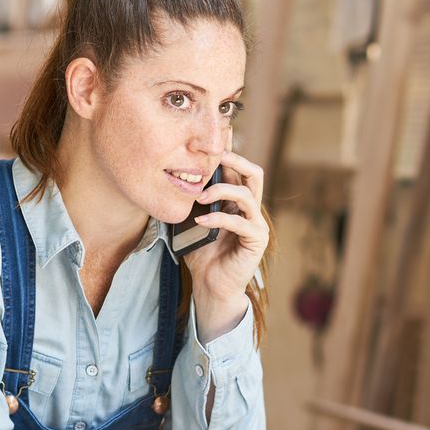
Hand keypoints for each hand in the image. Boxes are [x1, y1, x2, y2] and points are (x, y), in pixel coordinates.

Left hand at [182, 151, 269, 339]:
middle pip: (254, 174)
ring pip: (248, 195)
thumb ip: (192, 202)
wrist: (210, 286)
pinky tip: (201, 221)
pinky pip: (240, 222)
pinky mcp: (256, 240)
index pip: (238, 171)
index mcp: (237, 202)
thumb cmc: (202, 255)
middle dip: (236, 161)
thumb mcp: (193, 222)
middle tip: (214, 157)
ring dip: (222, 191)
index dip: (229, 155)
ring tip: (200, 197)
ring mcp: (256, 224)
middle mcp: (251, 210)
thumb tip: (173, 179)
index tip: (210, 144)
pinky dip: (218, 218)